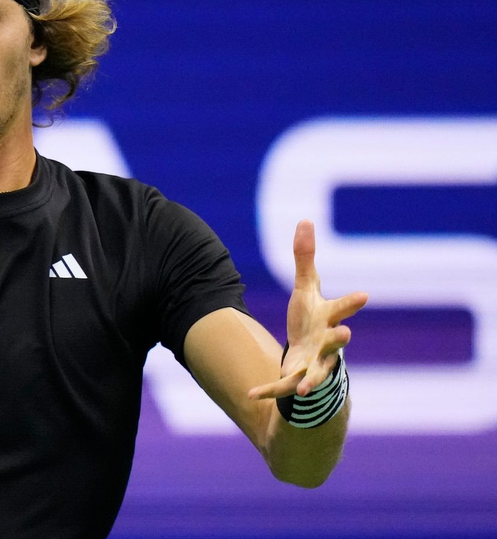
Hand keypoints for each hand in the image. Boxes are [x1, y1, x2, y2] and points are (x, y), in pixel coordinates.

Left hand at [249, 220, 367, 400]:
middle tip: (346, 335)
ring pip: (315, 373)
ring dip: (311, 379)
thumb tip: (305, 220)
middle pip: (334, 342)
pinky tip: (250, 394)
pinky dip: (267, 390)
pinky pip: (281, 387)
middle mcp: (325, 344)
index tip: (363, 295)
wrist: (310, 357)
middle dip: (338, 340)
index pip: (342, 309)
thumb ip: (305, 258)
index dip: (351, 303)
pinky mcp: (295, 379)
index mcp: (328, 319)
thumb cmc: (311, 319)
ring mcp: (313, 364)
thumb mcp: (305, 288)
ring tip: (305, 387)